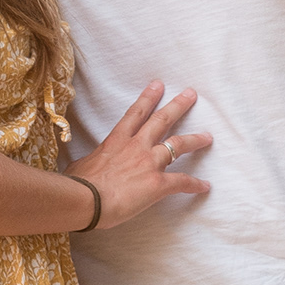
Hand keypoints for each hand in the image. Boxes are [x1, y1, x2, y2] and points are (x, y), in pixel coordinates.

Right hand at [70, 83, 210, 232]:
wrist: (85, 200)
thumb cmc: (78, 184)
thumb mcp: (80, 165)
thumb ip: (91, 162)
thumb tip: (85, 168)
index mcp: (116, 140)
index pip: (135, 114)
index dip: (148, 98)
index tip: (158, 85)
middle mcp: (136, 146)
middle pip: (161, 120)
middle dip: (178, 106)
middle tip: (191, 94)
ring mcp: (149, 163)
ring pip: (177, 145)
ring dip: (194, 140)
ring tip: (207, 136)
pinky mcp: (157, 184)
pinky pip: (182, 182)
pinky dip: (194, 184)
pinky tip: (205, 186)